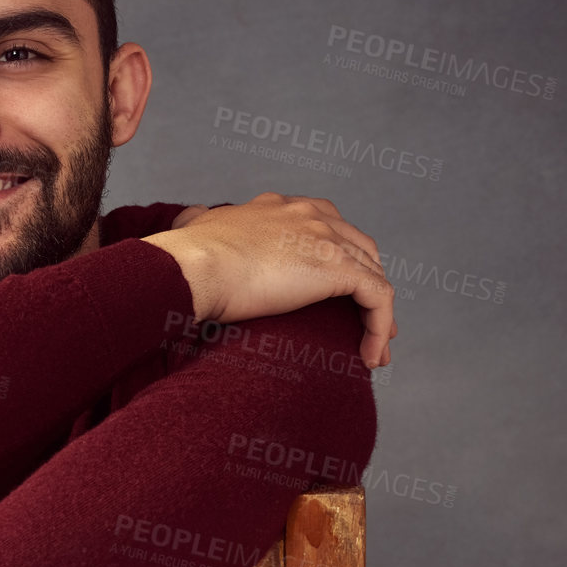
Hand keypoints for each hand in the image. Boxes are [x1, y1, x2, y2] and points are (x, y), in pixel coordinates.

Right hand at [145, 191, 396, 368]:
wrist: (192, 266)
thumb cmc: (185, 257)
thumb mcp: (194, 228)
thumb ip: (198, 223)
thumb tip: (186, 222)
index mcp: (282, 209)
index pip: (328, 228)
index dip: (341, 261)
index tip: (339, 296)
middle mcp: (310, 215)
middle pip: (360, 249)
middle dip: (368, 285)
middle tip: (366, 323)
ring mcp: (327, 238)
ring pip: (374, 277)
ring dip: (379, 316)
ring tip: (375, 351)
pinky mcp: (337, 267)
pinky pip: (378, 298)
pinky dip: (381, 328)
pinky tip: (371, 357)